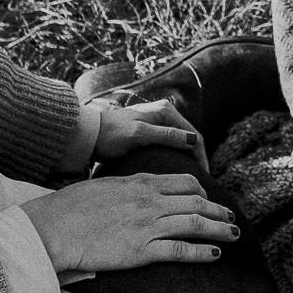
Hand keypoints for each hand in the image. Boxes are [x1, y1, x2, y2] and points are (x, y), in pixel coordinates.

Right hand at [19, 172, 237, 271]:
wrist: (53, 228)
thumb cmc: (70, 207)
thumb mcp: (104, 185)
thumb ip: (126, 186)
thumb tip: (134, 188)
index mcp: (140, 182)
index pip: (184, 183)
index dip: (202, 192)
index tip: (209, 201)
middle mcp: (149, 201)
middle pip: (197, 203)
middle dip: (219, 211)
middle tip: (232, 218)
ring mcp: (147, 225)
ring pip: (196, 224)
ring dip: (220, 230)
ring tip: (235, 235)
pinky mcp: (141, 250)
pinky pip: (181, 250)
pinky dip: (202, 253)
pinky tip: (216, 255)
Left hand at [92, 96, 206, 169]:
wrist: (89, 133)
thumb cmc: (111, 135)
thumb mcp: (139, 136)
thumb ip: (166, 136)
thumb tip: (193, 141)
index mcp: (165, 111)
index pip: (195, 136)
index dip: (202, 158)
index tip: (204, 178)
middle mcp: (165, 112)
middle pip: (190, 139)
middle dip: (198, 159)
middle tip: (202, 181)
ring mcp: (158, 120)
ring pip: (182, 142)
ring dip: (189, 158)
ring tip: (192, 178)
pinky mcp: (150, 129)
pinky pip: (171, 144)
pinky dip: (178, 156)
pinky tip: (177, 169)